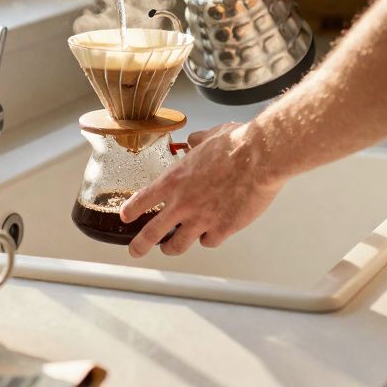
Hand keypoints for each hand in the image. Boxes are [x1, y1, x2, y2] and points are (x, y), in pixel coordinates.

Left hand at [120, 122, 286, 257]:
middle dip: (140, 245)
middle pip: (151, 233)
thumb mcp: (209, 136)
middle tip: (136, 250)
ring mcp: (201, 219)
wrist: (259, 158)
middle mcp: (182, 203)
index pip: (142, 200)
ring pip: (177, 245)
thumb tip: (194, 140)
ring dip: (172, 247)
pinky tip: (211, 235)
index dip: (131, 210)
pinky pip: (208, 242)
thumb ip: (197, 141)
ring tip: (170, 248)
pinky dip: (208, 239)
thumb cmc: (236, 145)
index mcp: (174, 180)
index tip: (126, 216)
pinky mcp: (222, 229)